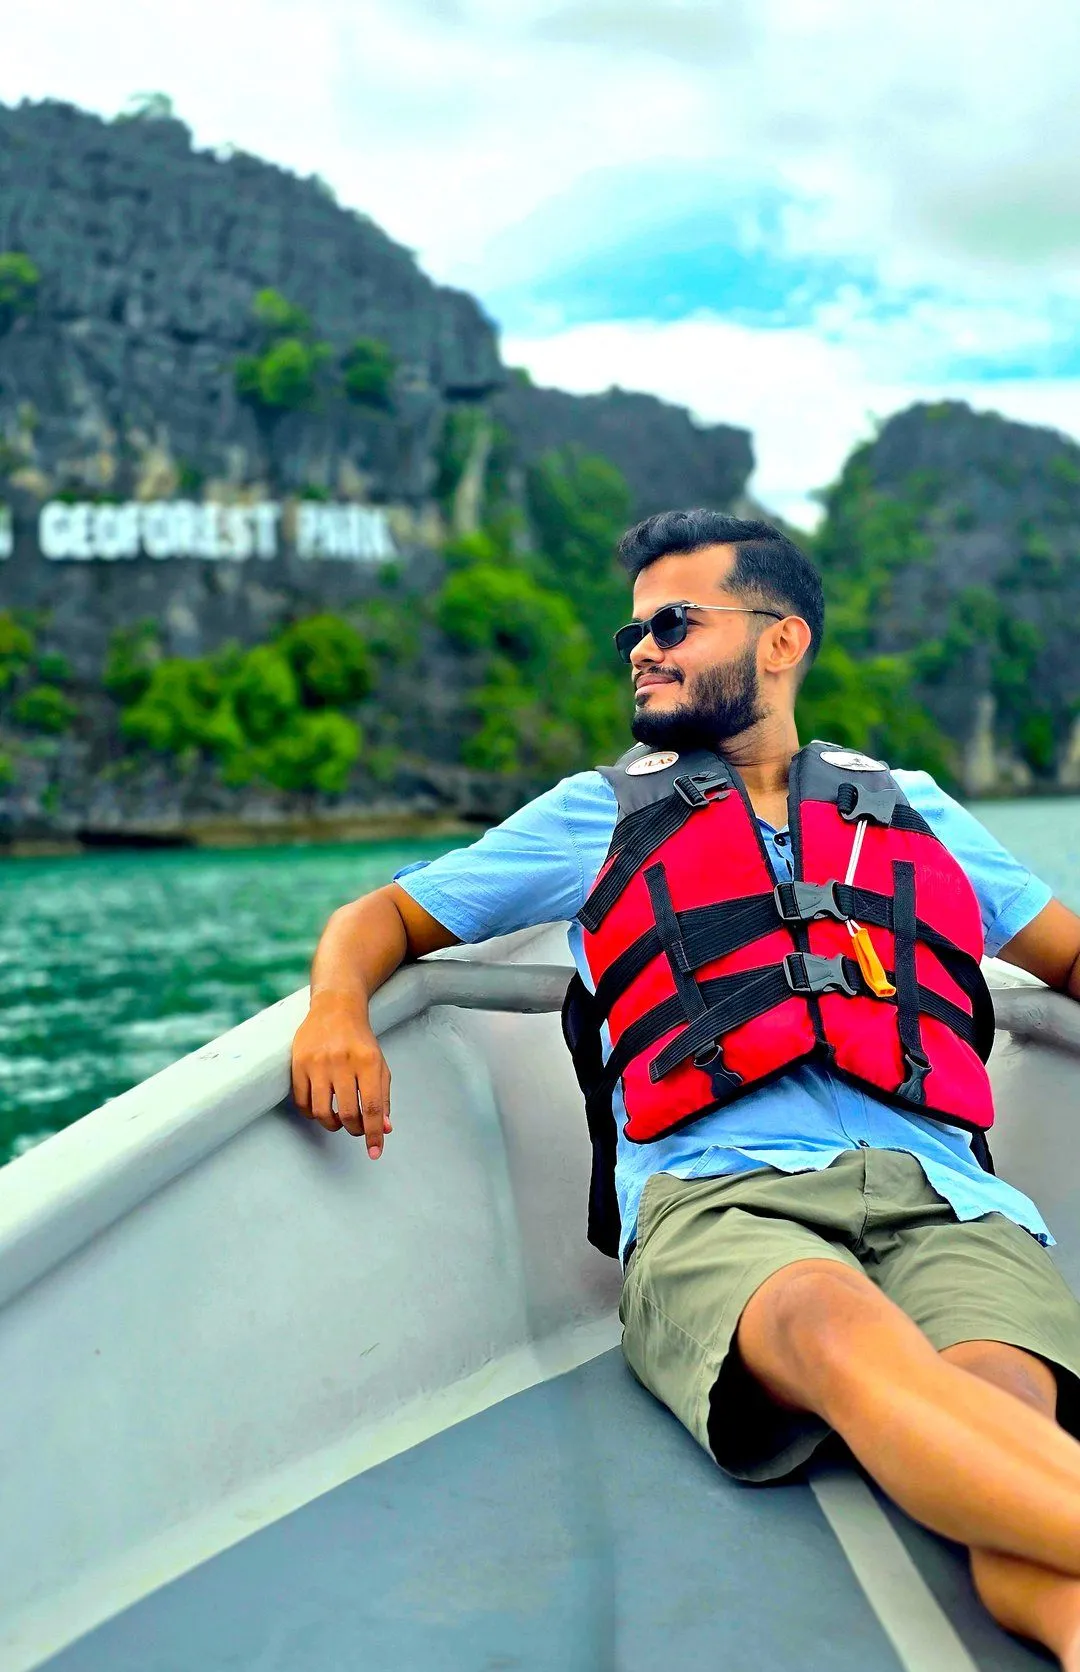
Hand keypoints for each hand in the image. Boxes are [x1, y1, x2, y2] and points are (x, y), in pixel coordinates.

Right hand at [290, 993, 392, 1157]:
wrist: (335, 1009)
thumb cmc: (361, 1041)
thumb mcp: (379, 1065)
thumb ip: (383, 1097)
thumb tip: (385, 1129)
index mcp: (368, 1061)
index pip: (372, 1107)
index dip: (374, 1134)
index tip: (375, 1152)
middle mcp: (342, 1062)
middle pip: (348, 1113)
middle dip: (354, 1130)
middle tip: (356, 1129)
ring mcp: (317, 1063)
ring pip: (322, 1112)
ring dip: (332, 1124)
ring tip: (339, 1120)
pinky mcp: (298, 1063)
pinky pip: (302, 1102)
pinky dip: (312, 1114)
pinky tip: (321, 1109)